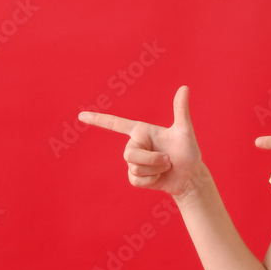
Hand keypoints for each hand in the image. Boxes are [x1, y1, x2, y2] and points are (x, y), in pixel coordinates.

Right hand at [78, 85, 203, 197]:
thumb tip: (184, 87)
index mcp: (141, 131)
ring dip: (155, 170)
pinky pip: (136, 180)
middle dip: (152, 159)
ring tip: (166, 167)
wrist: (189, 177)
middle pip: (129, 154)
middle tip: (169, 159)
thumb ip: (181, 110)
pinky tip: (159, 178)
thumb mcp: (185, 131)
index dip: (98, 119)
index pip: (116, 124)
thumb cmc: (188, 152)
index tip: (81, 115)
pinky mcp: (135, 178)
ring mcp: (134, 162)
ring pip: (134, 168)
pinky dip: (151, 181)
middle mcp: (135, 145)